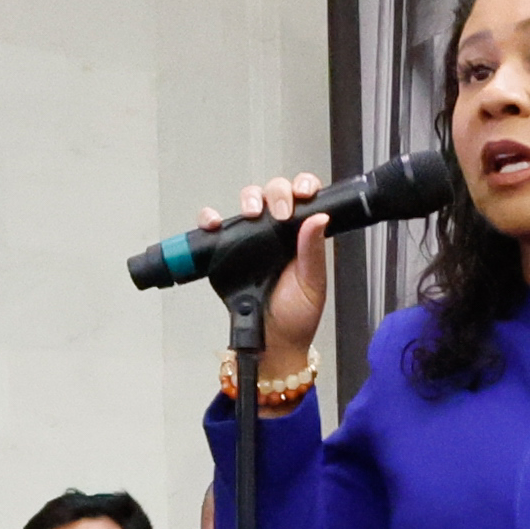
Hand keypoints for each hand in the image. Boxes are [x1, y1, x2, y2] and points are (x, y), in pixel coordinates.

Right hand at [197, 175, 332, 381]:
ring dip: (247, 198)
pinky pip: (215, 227)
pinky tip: (214, 224)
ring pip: (247, 202)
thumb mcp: (312, 283)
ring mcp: (251, 239)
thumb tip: (320, 217)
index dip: (303, 186)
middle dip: (276, 192)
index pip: (303, 199)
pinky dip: (209, 219)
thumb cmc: (296, 315)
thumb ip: (313, 251)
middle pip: (274, 193)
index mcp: (301, 235)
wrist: (273, 342)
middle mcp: (276, 232)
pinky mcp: (227, 250)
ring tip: (250, 213)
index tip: (304, 194)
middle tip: (279, 212)